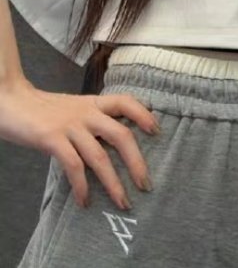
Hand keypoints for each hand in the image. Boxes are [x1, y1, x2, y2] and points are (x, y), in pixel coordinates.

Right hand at [0, 78, 156, 210]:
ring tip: (122, 202)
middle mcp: (86, 112)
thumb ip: (91, 119)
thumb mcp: (73, 108)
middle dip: (137, 162)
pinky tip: (85, 201)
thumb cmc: (44, 110)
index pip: (126, 101)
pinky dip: (81, 186)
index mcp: (93, 103)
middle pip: (121, 135)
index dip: (144, 114)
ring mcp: (70, 126)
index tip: (157, 131)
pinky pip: (73, 166)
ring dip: (113, 182)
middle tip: (146, 184)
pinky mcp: (52, 139)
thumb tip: (111, 141)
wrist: (12, 101)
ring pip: (100, 156)